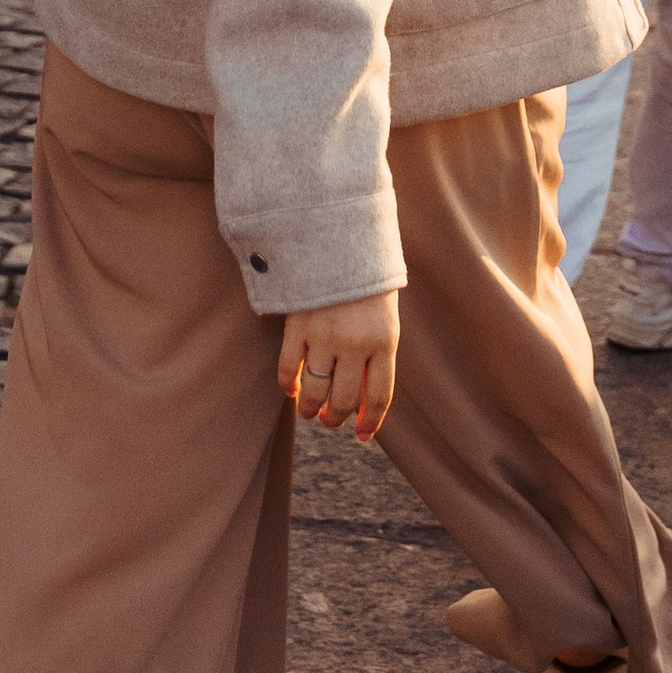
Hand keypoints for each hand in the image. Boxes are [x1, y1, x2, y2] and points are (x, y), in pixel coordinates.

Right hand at [277, 289, 399, 437]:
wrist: (340, 237)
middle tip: (330, 420)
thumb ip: (377, 354)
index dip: (369, 422)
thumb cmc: (367, 282)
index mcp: (385, 341)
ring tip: (310, 411)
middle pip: (343, 400)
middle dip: (335, 418)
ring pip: (314, 391)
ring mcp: (324, 335)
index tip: (361, 435)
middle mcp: (355, 343)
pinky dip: (287, 384)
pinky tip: (290, 388)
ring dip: (309, 409)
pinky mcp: (297, 325)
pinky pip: (287, 367)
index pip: (379, 396)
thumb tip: (363, 400)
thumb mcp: (384, 317)